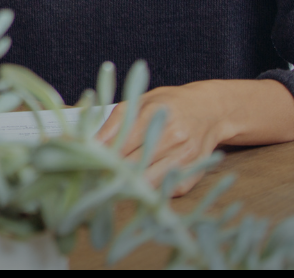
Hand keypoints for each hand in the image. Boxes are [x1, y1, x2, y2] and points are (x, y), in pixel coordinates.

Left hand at [94, 79, 293, 196]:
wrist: (211, 109)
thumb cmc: (169, 104)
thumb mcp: (139, 102)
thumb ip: (115, 122)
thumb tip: (89, 144)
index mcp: (154, 114)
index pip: (120, 144)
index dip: (100, 158)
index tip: (83, 164)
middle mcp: (172, 136)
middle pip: (133, 165)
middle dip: (111, 173)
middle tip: (93, 177)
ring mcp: (186, 156)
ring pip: (149, 181)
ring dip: (129, 186)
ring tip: (113, 184)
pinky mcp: (195, 171)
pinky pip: (168, 189)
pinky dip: (152, 191)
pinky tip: (140, 186)